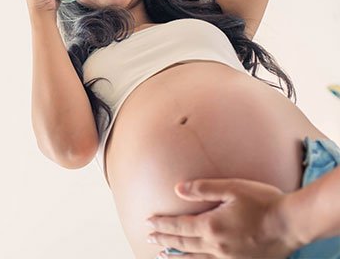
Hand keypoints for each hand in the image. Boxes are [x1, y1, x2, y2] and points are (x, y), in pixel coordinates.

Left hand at [146, 178, 300, 258]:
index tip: (149, 223)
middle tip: (150, 238)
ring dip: (177, 256)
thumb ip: (202, 189)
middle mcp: (216, 246)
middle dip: (164, 240)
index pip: (179, 226)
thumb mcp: (232, 188)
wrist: (292, 224)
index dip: (162, 224)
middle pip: (183, 244)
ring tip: (164, 254)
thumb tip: (177, 189)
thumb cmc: (263, 201)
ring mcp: (228, 258)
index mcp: (211, 226)